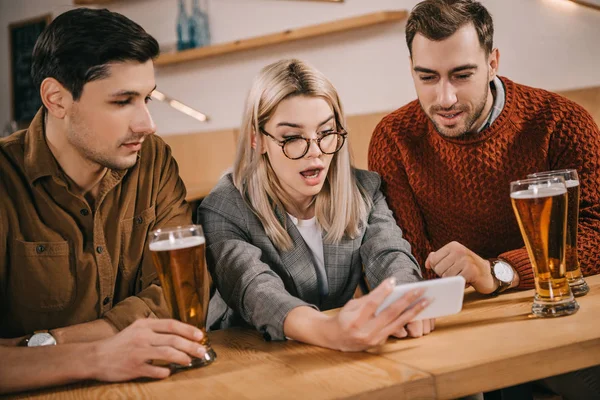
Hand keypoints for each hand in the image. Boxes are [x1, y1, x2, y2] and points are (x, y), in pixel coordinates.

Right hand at [90, 318, 205, 381]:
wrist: (96, 357)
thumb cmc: (120, 343)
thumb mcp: (136, 329)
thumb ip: (154, 329)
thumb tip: (178, 332)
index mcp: (144, 325)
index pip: (171, 324)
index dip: (188, 330)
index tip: (200, 335)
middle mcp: (143, 337)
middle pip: (173, 340)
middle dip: (191, 346)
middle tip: (201, 351)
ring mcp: (139, 352)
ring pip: (168, 354)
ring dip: (182, 357)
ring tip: (190, 360)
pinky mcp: (134, 368)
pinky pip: (155, 370)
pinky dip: (165, 372)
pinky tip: (170, 372)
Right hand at [329, 277, 430, 351]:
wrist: (334, 338)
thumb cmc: (344, 317)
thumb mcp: (351, 305)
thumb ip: (369, 298)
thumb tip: (389, 288)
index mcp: (355, 319)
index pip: (372, 303)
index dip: (383, 291)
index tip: (393, 280)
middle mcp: (365, 331)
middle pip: (389, 313)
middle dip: (407, 300)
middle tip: (420, 289)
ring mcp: (374, 339)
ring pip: (398, 323)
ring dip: (414, 311)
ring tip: (427, 301)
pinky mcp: (379, 343)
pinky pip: (396, 329)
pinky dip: (408, 320)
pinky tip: (418, 312)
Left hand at [425, 241, 496, 293]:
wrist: (488, 274)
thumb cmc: (467, 267)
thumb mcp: (452, 259)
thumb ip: (438, 258)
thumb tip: (427, 263)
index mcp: (452, 246)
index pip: (433, 260)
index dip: (437, 268)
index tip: (449, 268)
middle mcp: (459, 250)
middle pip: (438, 269)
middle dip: (445, 275)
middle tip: (457, 273)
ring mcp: (465, 260)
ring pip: (445, 276)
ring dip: (453, 280)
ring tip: (462, 276)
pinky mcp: (471, 271)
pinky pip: (455, 281)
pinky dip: (459, 284)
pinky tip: (467, 280)